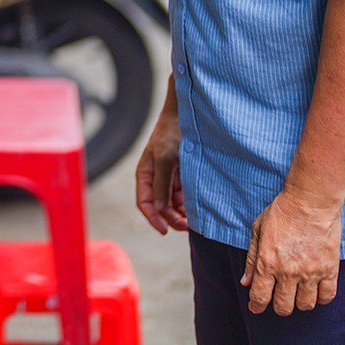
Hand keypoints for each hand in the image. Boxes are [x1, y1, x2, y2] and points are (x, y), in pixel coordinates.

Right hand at [133, 108, 187, 233]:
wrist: (187, 113)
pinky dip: (190, 202)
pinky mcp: (183, 174)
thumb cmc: (172, 132)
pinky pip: (184, 194)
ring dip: (182, 212)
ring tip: (196, 218)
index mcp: (145, 174)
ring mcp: (170, 176)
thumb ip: (161, 185)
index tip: (166, 231)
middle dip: (172, 218)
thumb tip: (159, 209)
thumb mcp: (166, 158)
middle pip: (160, 206)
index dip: (153, 219)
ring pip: (173, 203)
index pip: (144, 203)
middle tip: (189, 226)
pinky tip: (199, 206)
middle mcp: (155, 177)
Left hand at [241, 187, 341, 315]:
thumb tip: (246, 282)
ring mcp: (310, 272)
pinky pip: (327, 296)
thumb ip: (251, 259)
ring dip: (300, 303)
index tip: (256, 308)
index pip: (260, 297)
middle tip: (280, 300)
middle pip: (284, 306)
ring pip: (305, 305)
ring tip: (298, 293)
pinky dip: (321, 298)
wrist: (310, 202)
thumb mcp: (257, 231)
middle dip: (279, 307)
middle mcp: (288, 272)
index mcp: (267, 263)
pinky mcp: (329, 269)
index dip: (257, 306)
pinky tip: (316, 291)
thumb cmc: (281, 213)